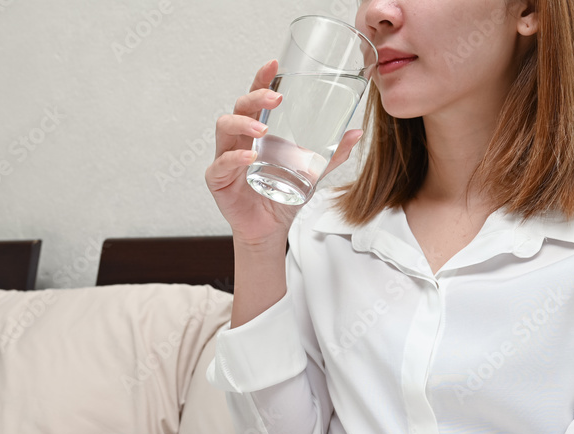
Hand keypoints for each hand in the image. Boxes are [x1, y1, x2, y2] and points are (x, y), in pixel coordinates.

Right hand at [204, 59, 365, 245]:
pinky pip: (221, 163)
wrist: (270, 230)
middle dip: (255, 96)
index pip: (255, 98)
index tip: (274, 64)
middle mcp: (239, 139)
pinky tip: (250, 156)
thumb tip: (356, 133)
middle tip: (275, 98)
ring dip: (244, 122)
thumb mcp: (311, 173)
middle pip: (239, 106)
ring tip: (263, 128)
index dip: (261, 79)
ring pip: (224, 127)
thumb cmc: (284, 196)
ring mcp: (225, 157)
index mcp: (258, 131)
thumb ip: (331, 155)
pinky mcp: (217, 179)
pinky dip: (235, 157)